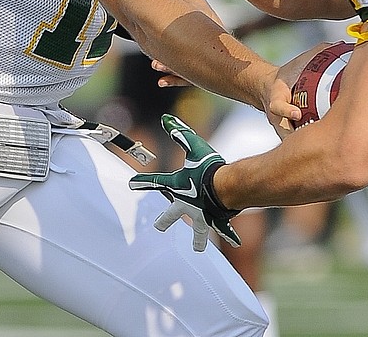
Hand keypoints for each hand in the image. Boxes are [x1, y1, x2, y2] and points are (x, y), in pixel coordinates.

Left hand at [128, 114, 240, 250]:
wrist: (224, 188)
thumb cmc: (207, 166)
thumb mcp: (193, 145)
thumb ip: (179, 133)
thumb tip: (165, 118)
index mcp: (177, 188)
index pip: (155, 183)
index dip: (143, 181)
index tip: (132, 183)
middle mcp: (187, 206)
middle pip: (172, 214)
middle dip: (164, 220)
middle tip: (158, 225)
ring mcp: (203, 216)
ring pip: (199, 231)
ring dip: (198, 239)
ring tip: (197, 248)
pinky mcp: (219, 220)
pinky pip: (226, 230)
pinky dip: (231, 235)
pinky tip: (235, 242)